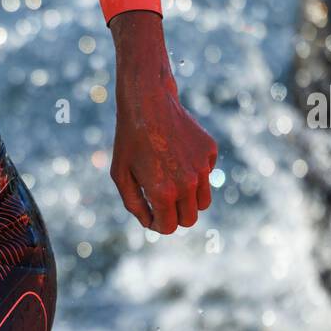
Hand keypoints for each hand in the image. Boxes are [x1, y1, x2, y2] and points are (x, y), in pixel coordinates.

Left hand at [108, 11, 217, 234]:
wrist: (147, 103)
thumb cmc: (129, 140)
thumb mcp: (121, 175)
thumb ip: (135, 204)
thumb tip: (151, 223)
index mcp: (163, 192)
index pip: (169, 227)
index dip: (159, 224)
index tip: (152, 214)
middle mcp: (187, 183)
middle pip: (189, 219)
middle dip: (175, 216)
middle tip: (161, 202)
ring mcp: (202, 167)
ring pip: (203, 202)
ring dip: (188, 200)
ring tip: (171, 182)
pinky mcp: (210, 152)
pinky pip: (207, 175)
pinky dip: (195, 174)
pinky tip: (177, 156)